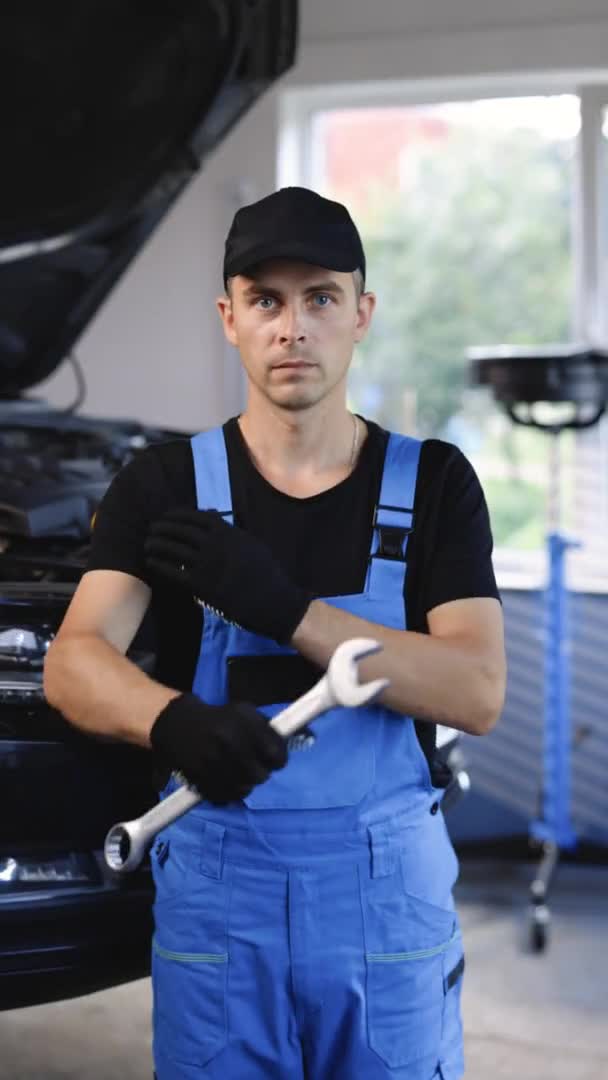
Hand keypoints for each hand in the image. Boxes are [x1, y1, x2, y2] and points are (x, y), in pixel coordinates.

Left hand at [144, 507, 311, 642]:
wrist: (273, 601)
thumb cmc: (265, 572)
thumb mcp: (251, 543)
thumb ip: (231, 531)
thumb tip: (213, 517)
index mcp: (227, 532)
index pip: (194, 517)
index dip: (176, 515)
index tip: (166, 516)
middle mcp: (214, 544)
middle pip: (180, 530)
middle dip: (162, 527)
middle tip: (151, 528)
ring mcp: (206, 564)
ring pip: (173, 549)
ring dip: (156, 544)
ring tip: (147, 544)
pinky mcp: (201, 585)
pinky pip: (173, 571)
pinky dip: (159, 564)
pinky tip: (151, 562)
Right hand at [149, 693, 287, 804]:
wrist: (177, 724)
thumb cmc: (219, 718)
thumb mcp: (245, 713)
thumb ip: (269, 729)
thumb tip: (300, 739)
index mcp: (242, 722)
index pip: (275, 753)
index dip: (278, 759)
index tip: (274, 759)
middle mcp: (227, 741)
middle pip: (260, 775)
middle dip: (260, 772)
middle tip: (254, 766)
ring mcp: (211, 761)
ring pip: (244, 789)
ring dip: (245, 783)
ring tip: (239, 773)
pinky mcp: (198, 778)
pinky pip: (225, 797)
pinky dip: (229, 793)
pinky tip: (226, 780)